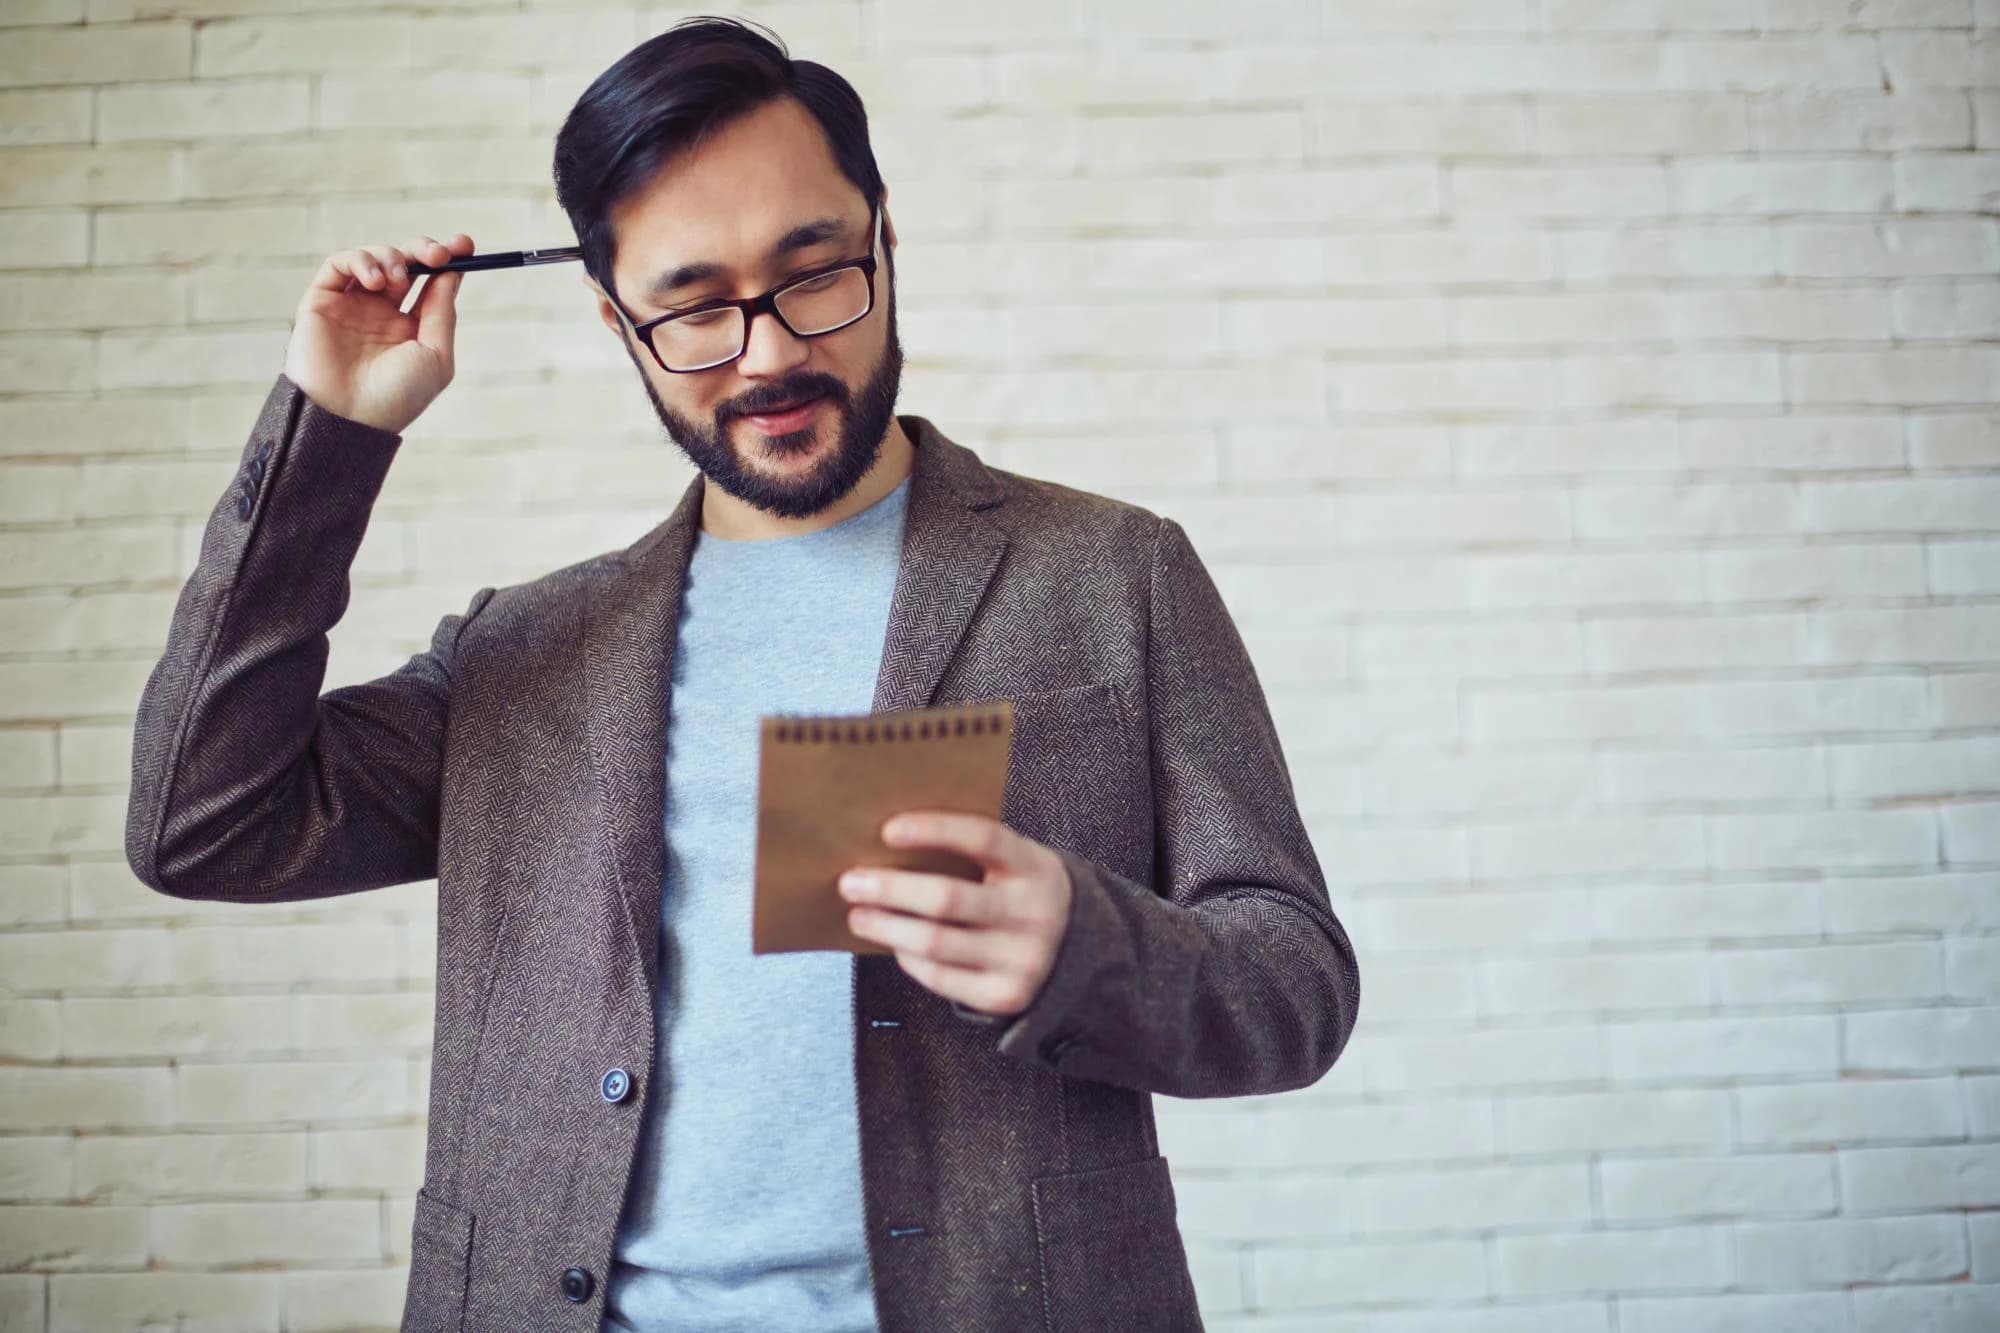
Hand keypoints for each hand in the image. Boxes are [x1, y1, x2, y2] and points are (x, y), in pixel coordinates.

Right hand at [283, 233, 474, 435]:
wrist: (348, 418)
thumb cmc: (396, 397)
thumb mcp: (435, 356)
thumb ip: (442, 312)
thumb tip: (452, 274)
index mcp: (411, 328)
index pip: (431, 283)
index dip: (448, 260)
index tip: (465, 245)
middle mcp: (381, 313)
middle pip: (406, 263)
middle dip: (423, 250)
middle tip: (437, 254)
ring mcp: (352, 305)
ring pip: (374, 258)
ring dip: (392, 258)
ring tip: (397, 280)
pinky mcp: (322, 300)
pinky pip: (339, 264)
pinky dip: (359, 260)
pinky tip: (373, 280)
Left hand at [838, 811, 1072, 1017]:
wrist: (1076, 951)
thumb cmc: (1019, 893)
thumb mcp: (1015, 865)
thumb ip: (971, 854)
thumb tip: (888, 847)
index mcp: (1035, 868)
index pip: (983, 839)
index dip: (935, 830)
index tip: (888, 830)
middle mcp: (1033, 913)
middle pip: (946, 898)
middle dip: (890, 889)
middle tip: (851, 882)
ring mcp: (1022, 959)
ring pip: (934, 943)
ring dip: (886, 926)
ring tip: (859, 915)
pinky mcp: (1005, 996)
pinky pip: (940, 978)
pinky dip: (909, 959)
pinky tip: (894, 944)